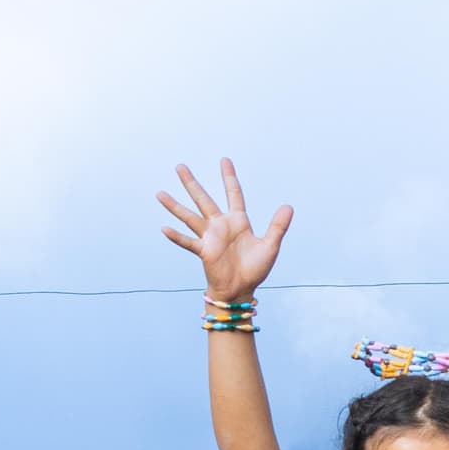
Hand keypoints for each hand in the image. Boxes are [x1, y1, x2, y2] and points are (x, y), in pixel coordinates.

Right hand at [157, 160, 293, 300]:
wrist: (241, 289)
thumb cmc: (255, 269)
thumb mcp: (270, 246)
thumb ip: (278, 226)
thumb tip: (288, 206)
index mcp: (238, 221)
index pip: (233, 193)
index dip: (229, 177)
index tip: (224, 160)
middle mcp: (220, 225)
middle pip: (204, 199)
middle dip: (191, 183)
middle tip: (180, 166)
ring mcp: (209, 237)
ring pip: (189, 217)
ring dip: (175, 206)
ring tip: (159, 193)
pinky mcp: (203, 251)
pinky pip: (188, 242)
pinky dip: (177, 236)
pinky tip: (165, 228)